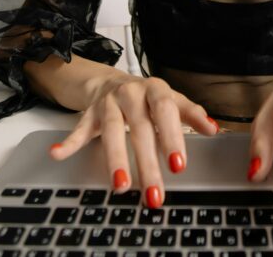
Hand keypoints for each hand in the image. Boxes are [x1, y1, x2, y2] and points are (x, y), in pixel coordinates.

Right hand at [48, 75, 218, 206]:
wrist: (110, 81)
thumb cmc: (147, 97)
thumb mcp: (171, 100)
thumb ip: (191, 114)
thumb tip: (214, 129)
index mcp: (156, 90)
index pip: (166, 112)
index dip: (172, 137)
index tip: (178, 166)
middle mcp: (131, 93)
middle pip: (140, 129)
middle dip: (147, 163)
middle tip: (154, 191)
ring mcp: (108, 103)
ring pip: (111, 130)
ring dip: (115, 158)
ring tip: (120, 185)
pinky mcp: (89, 113)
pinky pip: (78, 128)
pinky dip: (68, 142)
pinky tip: (59, 154)